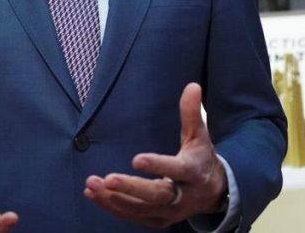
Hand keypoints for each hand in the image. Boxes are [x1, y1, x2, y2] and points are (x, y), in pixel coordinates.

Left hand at [83, 83, 227, 227]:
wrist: (212, 193)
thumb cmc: (200, 158)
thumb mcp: (199, 136)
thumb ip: (192, 113)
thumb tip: (192, 85)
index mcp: (192, 172)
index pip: (175, 170)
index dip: (157, 166)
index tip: (136, 159)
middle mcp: (182, 197)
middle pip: (155, 196)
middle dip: (130, 188)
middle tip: (108, 178)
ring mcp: (169, 213)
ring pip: (139, 209)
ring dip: (113, 198)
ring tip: (92, 184)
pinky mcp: (157, 220)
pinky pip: (132, 216)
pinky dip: (112, 206)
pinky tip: (93, 194)